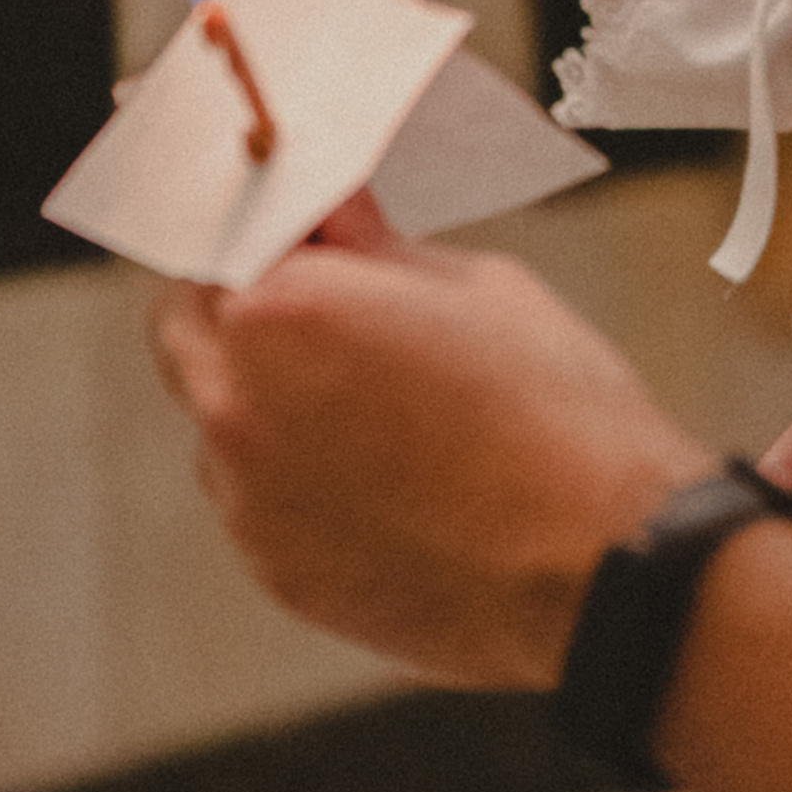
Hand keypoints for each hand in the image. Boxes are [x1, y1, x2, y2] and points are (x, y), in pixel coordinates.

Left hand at [153, 231, 701, 686]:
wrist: (603, 567)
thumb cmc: (558, 415)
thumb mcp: (480, 288)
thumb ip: (378, 251)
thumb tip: (336, 218)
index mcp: (281, 312)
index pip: (226, 238)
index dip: (276, 232)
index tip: (316, 235)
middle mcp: (237, 406)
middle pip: (188, 329)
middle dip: (246, 309)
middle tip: (330, 312)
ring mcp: (249, 501)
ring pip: (220, 421)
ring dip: (268, 400)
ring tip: (381, 413)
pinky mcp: (278, 572)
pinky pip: (260, 501)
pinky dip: (301, 480)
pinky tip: (394, 481)